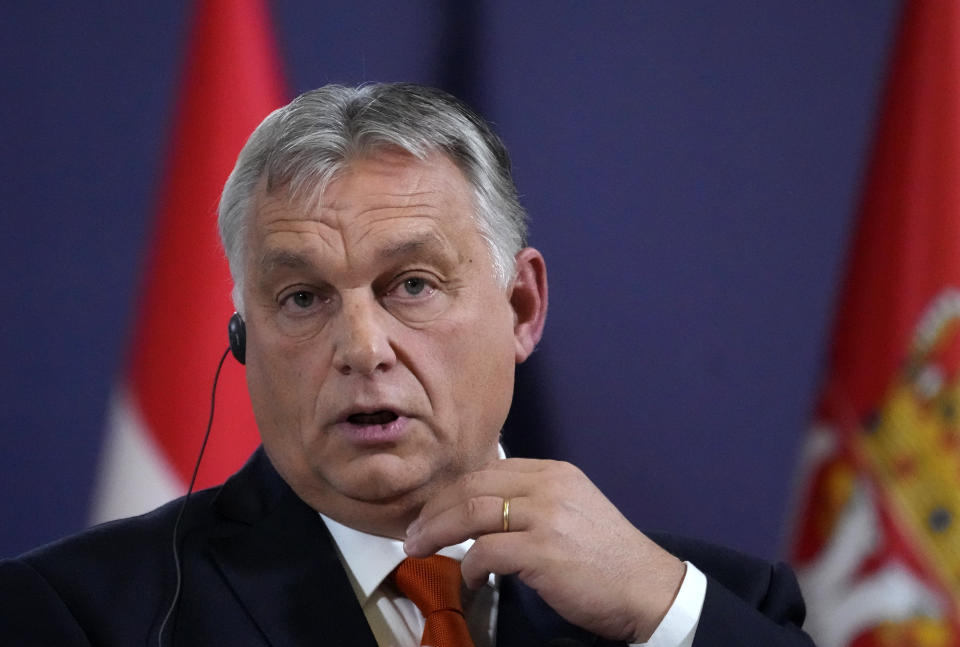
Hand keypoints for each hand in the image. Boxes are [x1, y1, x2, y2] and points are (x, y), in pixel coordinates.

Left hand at [403, 458, 685, 641]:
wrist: (648, 587)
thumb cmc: (607, 556)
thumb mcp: (571, 510)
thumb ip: (532, 502)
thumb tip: (482, 513)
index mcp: (552, 472)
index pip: (486, 470)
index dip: (449, 490)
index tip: (429, 509)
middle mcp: (547, 485)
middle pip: (471, 486)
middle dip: (433, 509)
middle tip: (412, 532)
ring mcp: (546, 516)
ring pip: (470, 513)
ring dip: (436, 532)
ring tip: (418, 548)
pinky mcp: (543, 551)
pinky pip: (486, 552)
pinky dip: (469, 566)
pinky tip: (472, 578)